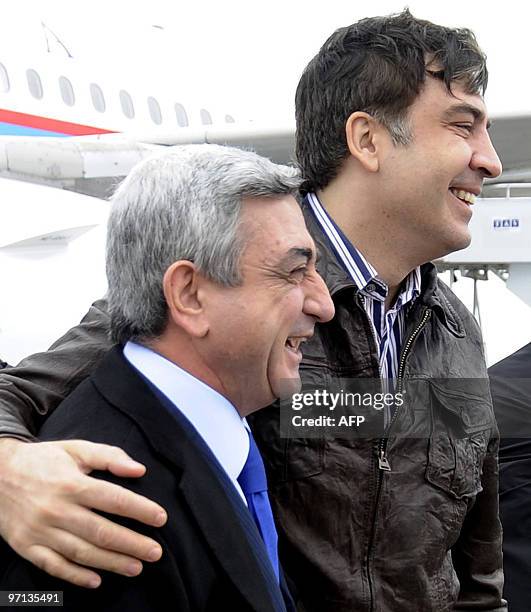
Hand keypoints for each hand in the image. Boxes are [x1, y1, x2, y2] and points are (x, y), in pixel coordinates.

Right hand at [0, 438, 166, 587]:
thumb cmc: (43, 460)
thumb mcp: (76, 449)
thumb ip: (109, 457)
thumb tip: (139, 471)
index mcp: (72, 483)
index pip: (114, 499)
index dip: (140, 510)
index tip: (160, 518)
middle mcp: (57, 509)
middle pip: (101, 531)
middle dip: (132, 544)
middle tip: (155, 552)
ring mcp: (40, 531)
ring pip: (81, 552)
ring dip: (111, 563)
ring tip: (136, 567)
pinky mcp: (26, 546)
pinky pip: (53, 566)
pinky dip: (75, 576)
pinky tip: (96, 580)